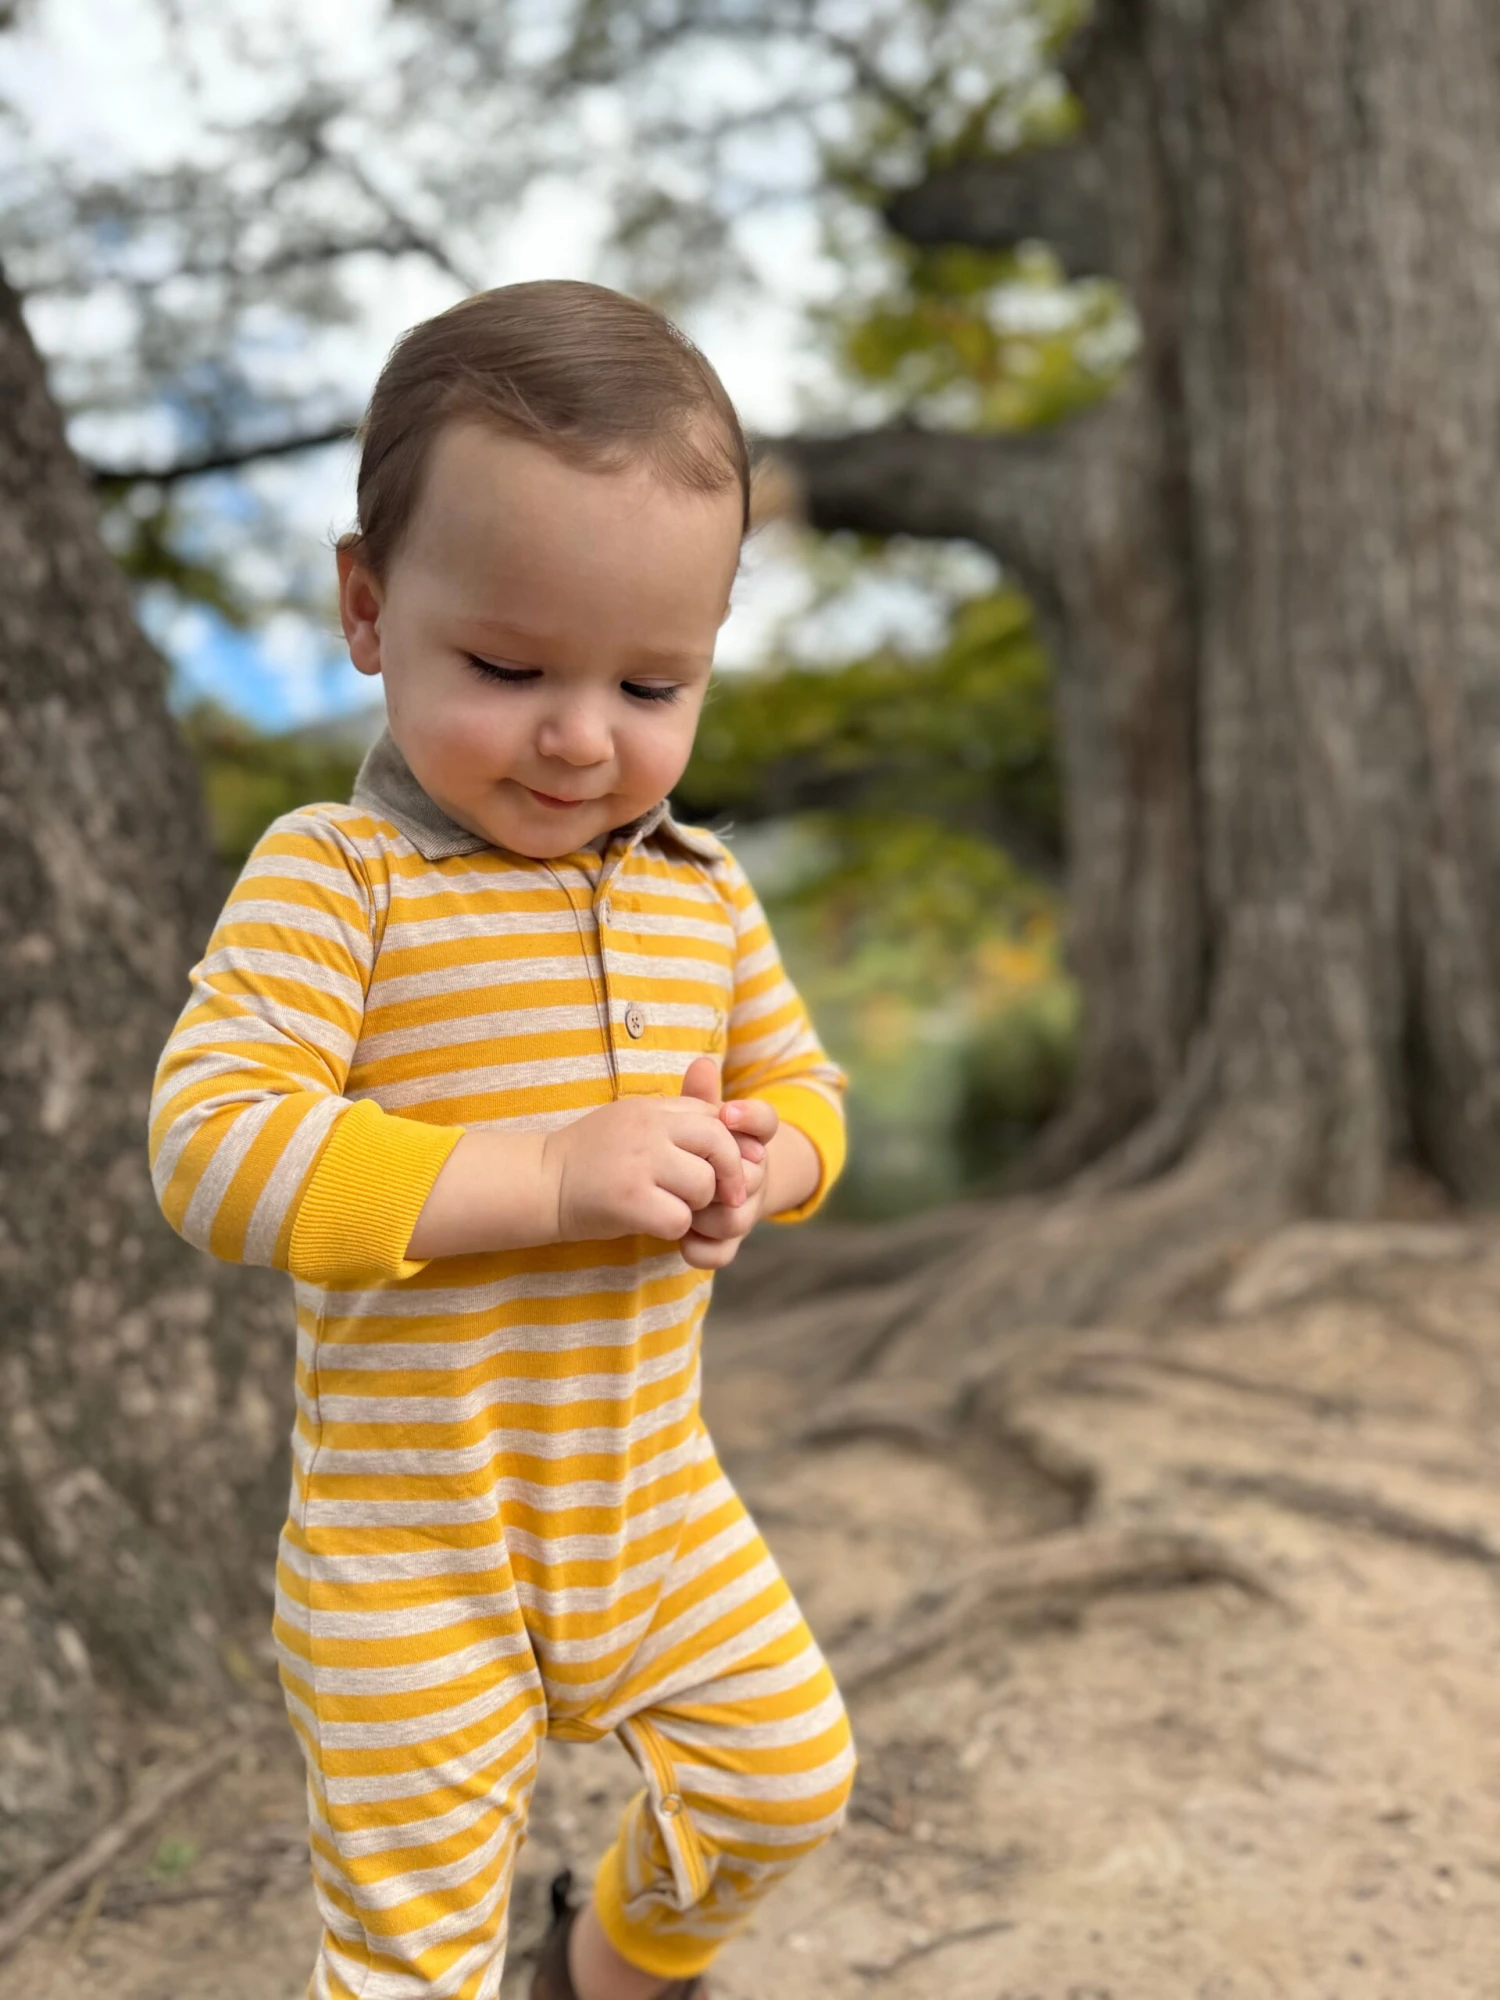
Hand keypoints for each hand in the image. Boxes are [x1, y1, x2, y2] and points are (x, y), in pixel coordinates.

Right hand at [541, 1088, 746, 1243]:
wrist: (542, 1182)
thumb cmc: (592, 1156)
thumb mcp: (632, 1121)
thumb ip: (674, 1120)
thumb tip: (728, 1128)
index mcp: (652, 1108)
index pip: (714, 1115)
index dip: (730, 1144)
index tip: (728, 1167)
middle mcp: (648, 1128)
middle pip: (719, 1144)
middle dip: (731, 1174)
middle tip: (728, 1197)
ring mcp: (639, 1163)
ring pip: (704, 1185)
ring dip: (696, 1204)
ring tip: (670, 1205)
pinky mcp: (629, 1199)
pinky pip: (680, 1219)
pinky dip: (673, 1227)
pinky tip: (653, 1222)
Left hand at [677, 1058, 779, 1270]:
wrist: (695, 1191)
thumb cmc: (696, 1148)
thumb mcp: (697, 1121)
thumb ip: (700, 1097)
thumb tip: (701, 1063)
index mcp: (751, 1141)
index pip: (767, 1122)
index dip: (751, 1117)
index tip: (727, 1112)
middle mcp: (753, 1177)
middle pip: (750, 1174)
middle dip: (720, 1174)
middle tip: (687, 1169)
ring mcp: (743, 1212)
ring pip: (735, 1218)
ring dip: (703, 1213)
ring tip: (676, 1204)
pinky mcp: (728, 1243)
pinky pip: (721, 1252)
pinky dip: (699, 1247)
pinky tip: (679, 1237)